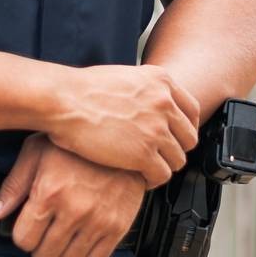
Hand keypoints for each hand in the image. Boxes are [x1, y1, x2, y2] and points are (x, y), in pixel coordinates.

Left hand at [0, 135, 147, 256]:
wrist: (122, 136)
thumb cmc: (75, 145)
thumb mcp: (36, 153)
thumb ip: (13, 186)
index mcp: (49, 192)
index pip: (23, 240)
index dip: (23, 235)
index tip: (29, 226)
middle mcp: (74, 210)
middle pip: (44, 256)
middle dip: (40, 247)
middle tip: (46, 231)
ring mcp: (98, 221)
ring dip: (62, 254)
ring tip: (64, 235)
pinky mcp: (119, 226)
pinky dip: (86, 255)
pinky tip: (83, 237)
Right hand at [46, 64, 200, 187]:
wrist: (63, 101)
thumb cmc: (81, 89)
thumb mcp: (124, 76)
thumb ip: (144, 90)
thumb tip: (147, 103)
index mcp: (161, 81)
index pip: (192, 110)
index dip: (186, 127)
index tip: (178, 136)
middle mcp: (164, 103)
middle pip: (188, 137)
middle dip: (176, 149)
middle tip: (161, 155)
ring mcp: (156, 129)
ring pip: (178, 158)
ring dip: (164, 166)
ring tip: (148, 168)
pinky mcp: (143, 153)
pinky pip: (162, 174)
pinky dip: (153, 180)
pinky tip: (140, 178)